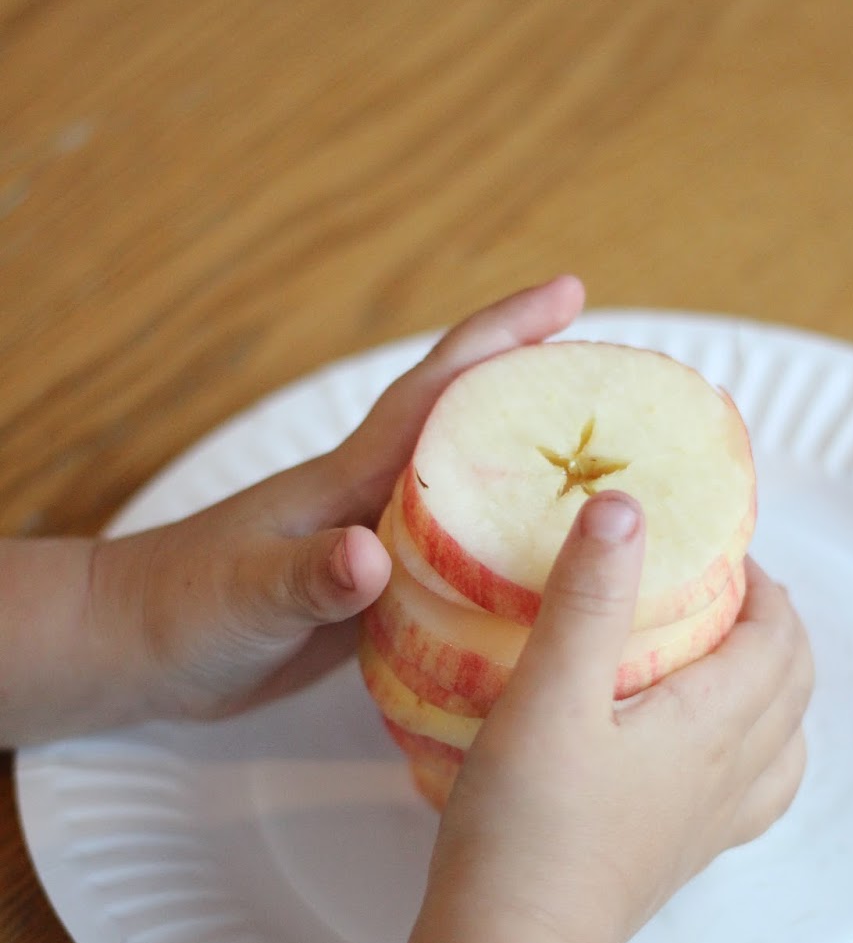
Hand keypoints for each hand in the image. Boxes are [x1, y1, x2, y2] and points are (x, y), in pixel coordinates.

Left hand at [91, 276, 585, 721]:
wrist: (135, 648)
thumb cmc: (179, 609)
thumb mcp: (242, 595)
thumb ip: (305, 577)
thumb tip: (371, 555)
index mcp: (348, 482)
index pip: (436, 393)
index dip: (500, 338)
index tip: (569, 294)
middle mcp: (372, 501)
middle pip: (471, 434)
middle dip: (542, 399)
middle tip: (628, 391)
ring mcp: (377, 547)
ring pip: (471, 501)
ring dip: (531, 484)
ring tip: (611, 487)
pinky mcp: (374, 598)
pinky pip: (456, 568)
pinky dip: (501, 562)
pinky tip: (544, 584)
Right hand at [428, 491, 813, 942]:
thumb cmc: (528, 821)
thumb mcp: (549, 692)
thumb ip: (588, 597)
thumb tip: (626, 505)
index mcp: (714, 725)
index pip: (779, 639)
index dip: (763, 586)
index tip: (717, 548)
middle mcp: (731, 775)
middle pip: (794, 687)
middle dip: (775, 627)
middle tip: (719, 589)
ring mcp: (709, 825)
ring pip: (783, 745)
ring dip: (774, 690)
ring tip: (723, 659)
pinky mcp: (678, 859)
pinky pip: (752, 795)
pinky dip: (752, 753)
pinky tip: (701, 751)